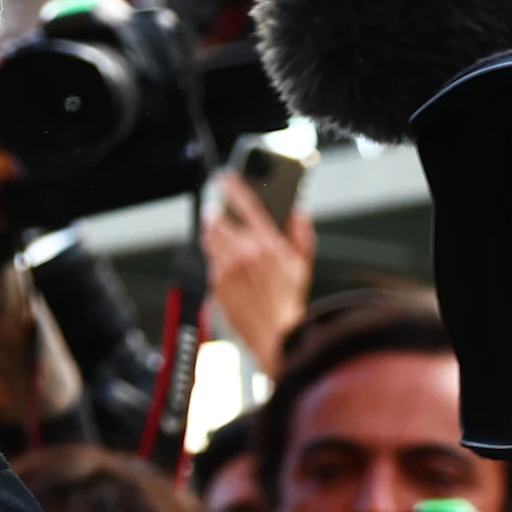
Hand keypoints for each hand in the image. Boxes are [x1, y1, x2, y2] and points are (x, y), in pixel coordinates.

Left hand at [202, 171, 315, 377]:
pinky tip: (224, 261)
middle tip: (218, 214)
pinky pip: (209, 260)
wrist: (275, 333)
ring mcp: (227, 267)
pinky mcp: (215, 281)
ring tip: (219, 235)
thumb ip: (300, 235)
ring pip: (209, 239)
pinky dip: (214, 256)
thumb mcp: (302, 265)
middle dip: (216, 216)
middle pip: (217, 221)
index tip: (225, 178)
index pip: (246, 206)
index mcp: (269, 243)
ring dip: (211, 234)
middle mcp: (245, 252)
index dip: (233, 188)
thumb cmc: (289, 301)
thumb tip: (298, 213)